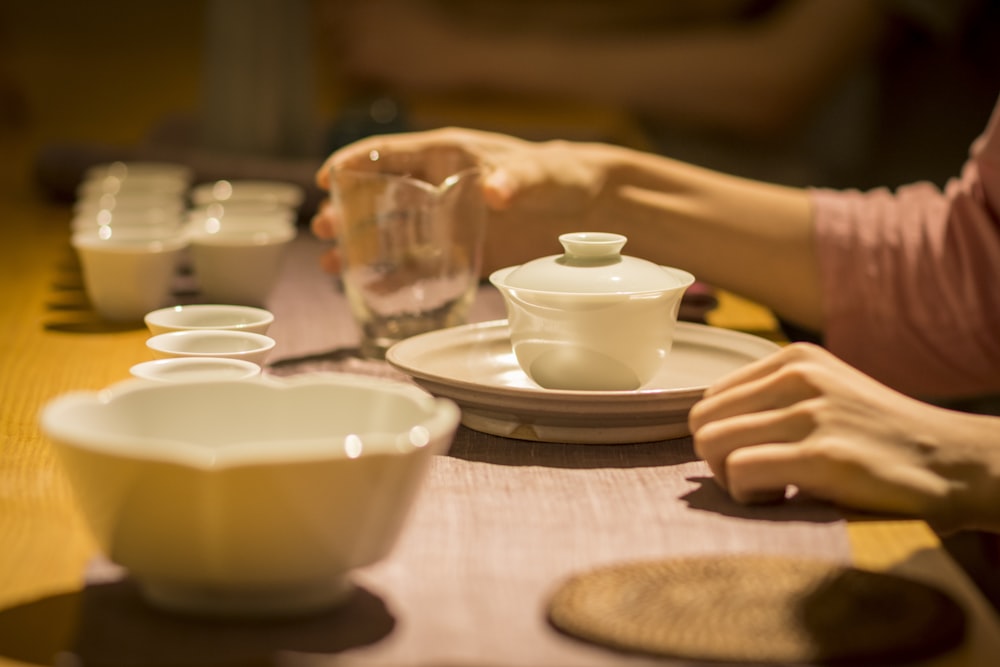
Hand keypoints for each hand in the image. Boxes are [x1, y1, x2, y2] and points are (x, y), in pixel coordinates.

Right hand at [311, 127, 616, 274]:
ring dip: (362, 247)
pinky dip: (397, 277)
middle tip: (323, 230)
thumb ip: (517, 180)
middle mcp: (440, 185)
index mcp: (449, 155)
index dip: (353, 162)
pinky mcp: (462, 250)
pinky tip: (374, 291)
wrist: (590, 208)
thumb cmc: (563, 176)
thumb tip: (493, 191)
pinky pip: (421, 264)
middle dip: (347, 212)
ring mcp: (448, 220)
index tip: (325, 180)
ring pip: (394, 232)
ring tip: (332, 264)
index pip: (390, 152)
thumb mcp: (541, 174)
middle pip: (380, 195)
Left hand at [689, 342, 999, 532]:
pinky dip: (749, 495)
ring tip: (774, 488)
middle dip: (717, 460)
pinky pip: (740, 472)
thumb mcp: (826, 396)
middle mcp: (798, 375)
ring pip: (712, 444)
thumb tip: (704, 430)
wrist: (958, 464)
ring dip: (731, 480)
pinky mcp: (823, 455)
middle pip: (702, 422)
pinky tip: (785, 498)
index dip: (721, 438)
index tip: (755, 457)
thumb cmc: (882, 441)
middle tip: (759, 479)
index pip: (709, 398)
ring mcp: (812, 412)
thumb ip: (771, 401)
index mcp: (794, 358)